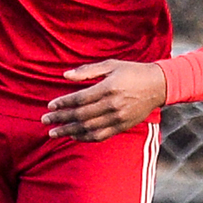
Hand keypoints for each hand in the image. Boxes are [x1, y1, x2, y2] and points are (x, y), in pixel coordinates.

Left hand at [41, 60, 166, 141]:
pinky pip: (100, 136)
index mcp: (108, 88)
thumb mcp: (111, 65)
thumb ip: (87, 71)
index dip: (63, 103)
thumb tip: (65, 75)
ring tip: (53, 132)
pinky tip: (73, 136)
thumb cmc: (132, 71)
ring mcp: (118, 118)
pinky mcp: (122, 126)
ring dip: (68, 131)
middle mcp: (112, 105)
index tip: (50, 106)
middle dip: (60, 118)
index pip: (79, 99)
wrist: (157, 85)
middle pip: (80, 115)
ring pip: (88, 128)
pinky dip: (85, 138)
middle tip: (45, 120)